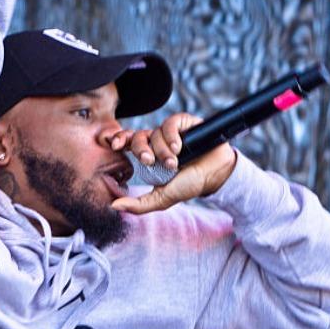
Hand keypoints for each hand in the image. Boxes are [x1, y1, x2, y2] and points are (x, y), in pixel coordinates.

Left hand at [111, 112, 236, 213]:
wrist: (215, 176)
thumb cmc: (189, 185)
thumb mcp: (161, 198)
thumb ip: (138, 204)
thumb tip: (114, 206)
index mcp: (148, 155)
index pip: (128, 142)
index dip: (119, 139)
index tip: (114, 145)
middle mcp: (157, 141)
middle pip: (138, 137)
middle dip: (141, 150)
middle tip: (150, 161)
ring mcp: (171, 131)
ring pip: (155, 132)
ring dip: (162, 150)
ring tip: (175, 162)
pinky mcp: (185, 123)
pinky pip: (170, 123)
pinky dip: (172, 136)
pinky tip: (179, 147)